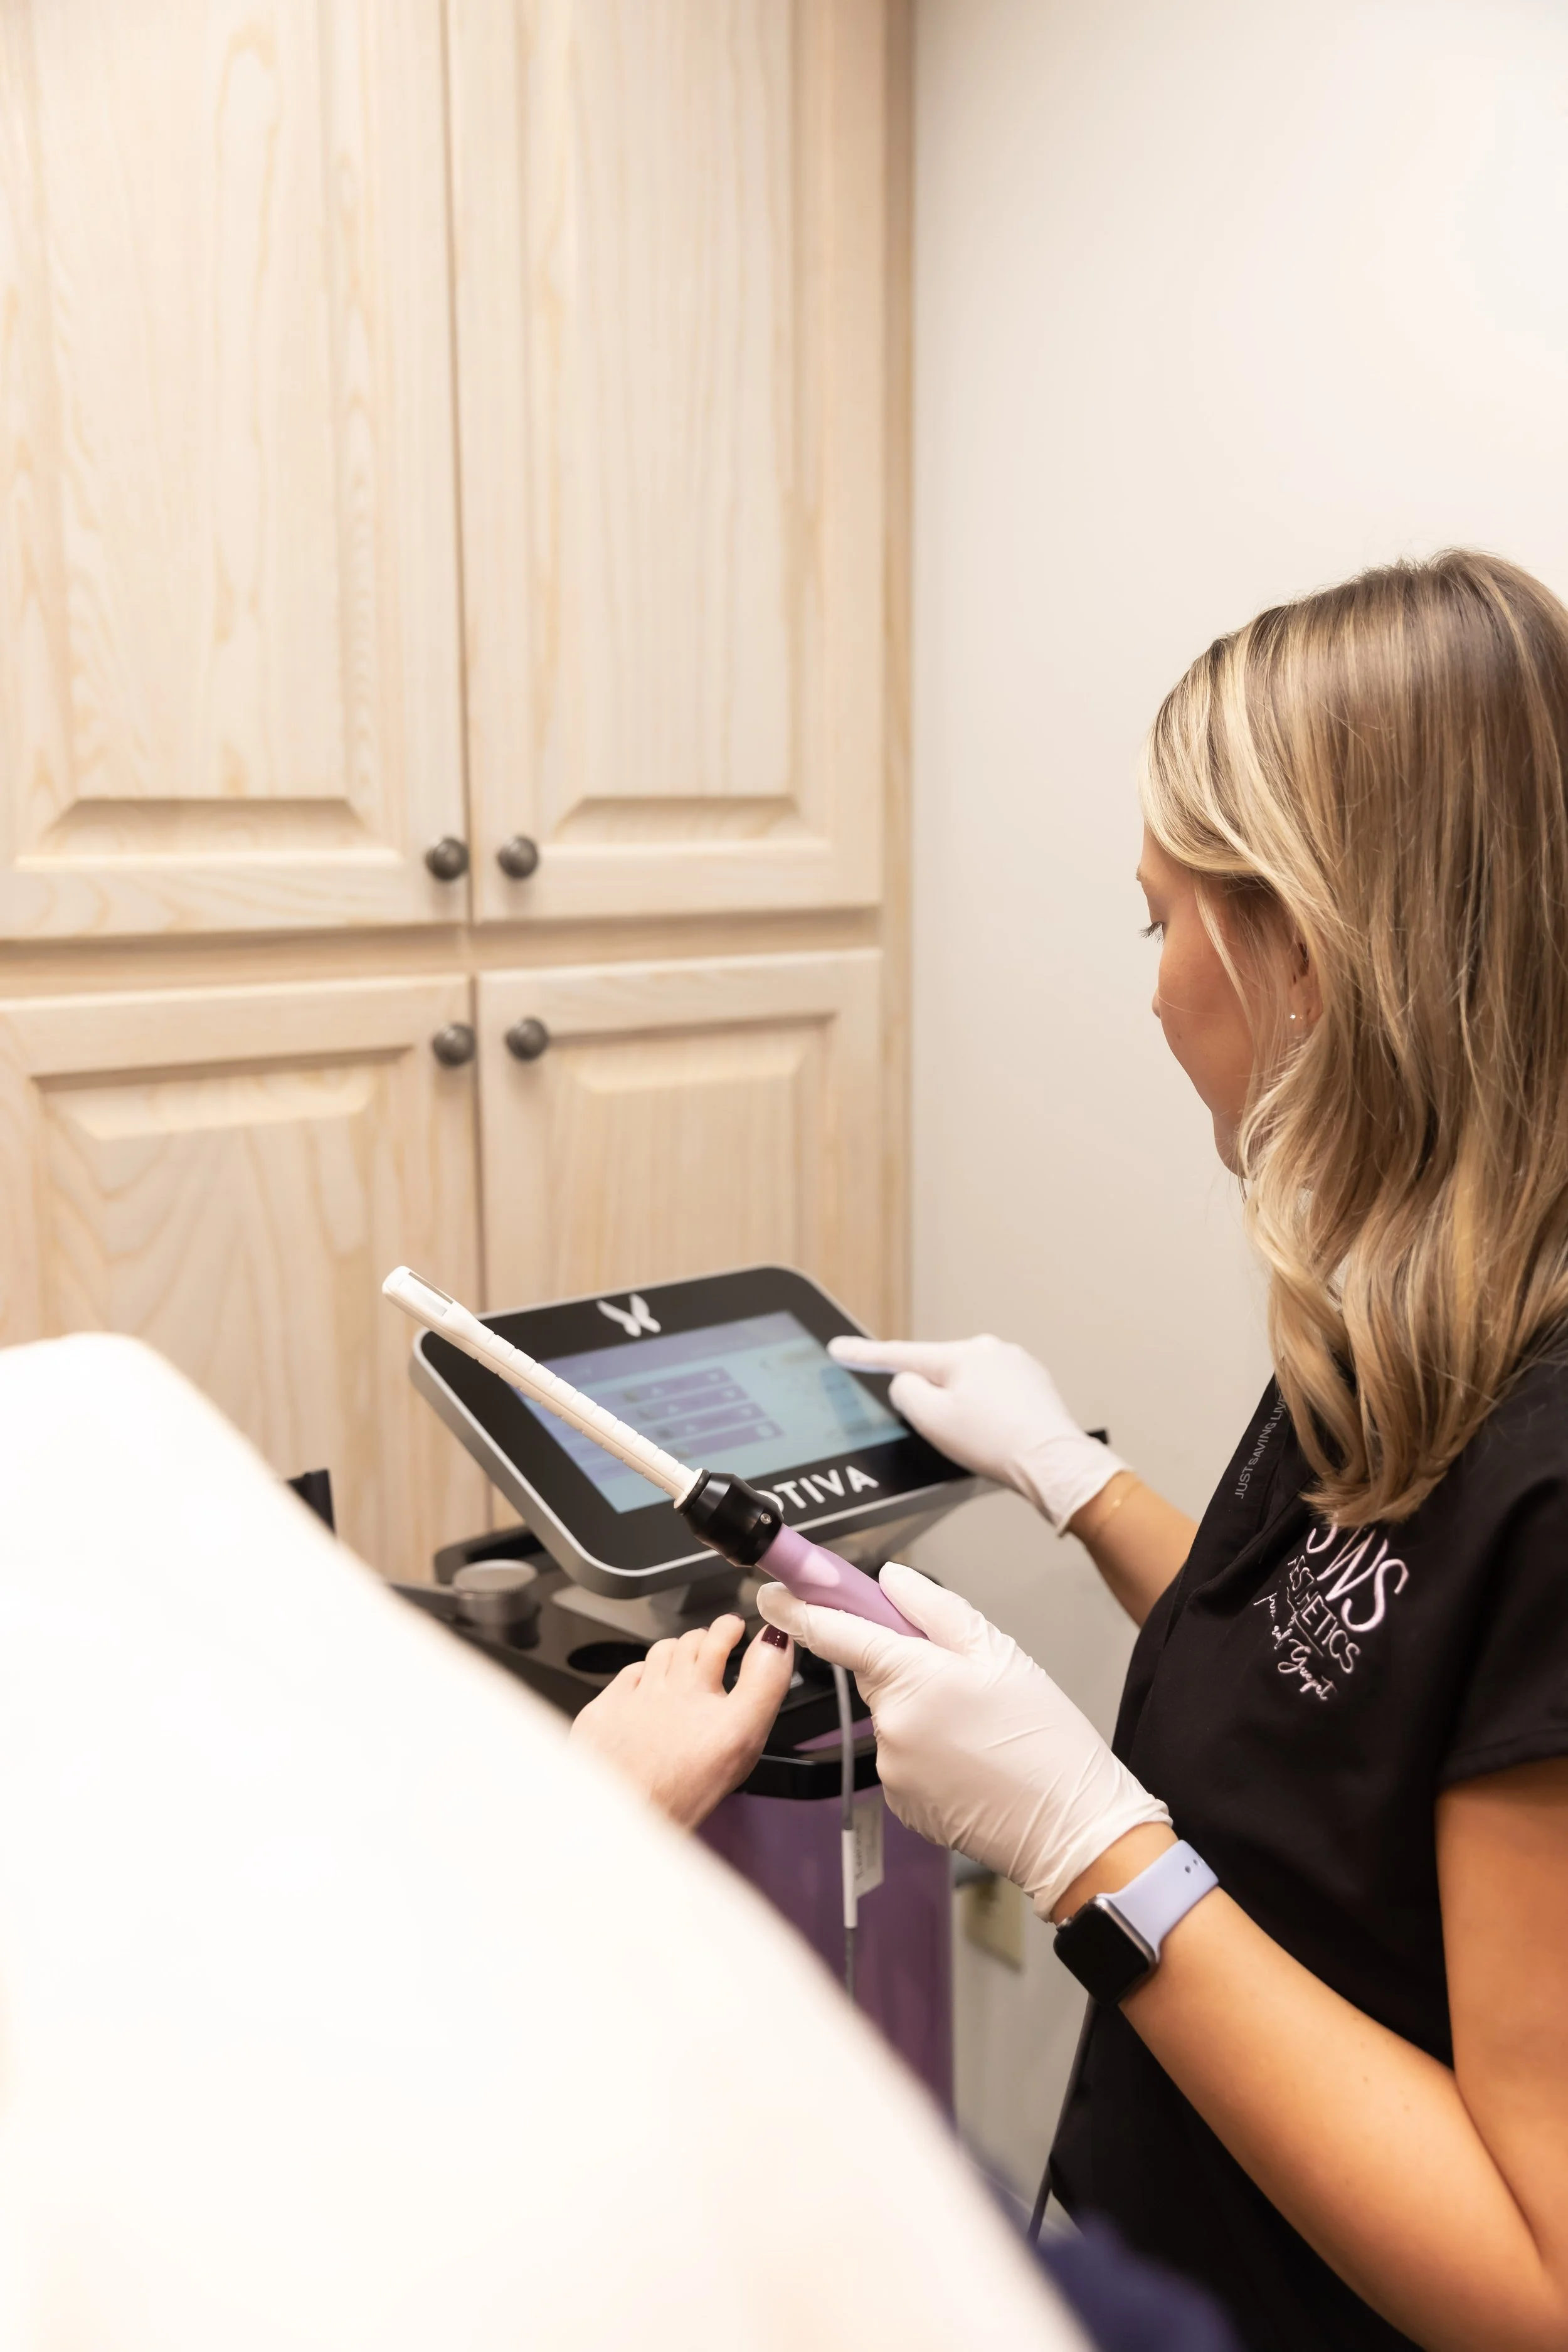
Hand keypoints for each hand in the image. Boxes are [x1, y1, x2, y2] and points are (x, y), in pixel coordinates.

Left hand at [568, 1616, 793, 1830]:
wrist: (623, 1816)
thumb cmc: (682, 1790)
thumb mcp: (744, 1736)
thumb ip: (764, 1683)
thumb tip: (775, 1644)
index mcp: (702, 1690)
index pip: (720, 1640)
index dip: (732, 1629)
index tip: (738, 1628)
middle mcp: (666, 1686)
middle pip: (689, 1644)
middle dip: (706, 1636)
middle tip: (717, 1637)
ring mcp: (631, 1697)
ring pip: (657, 1655)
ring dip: (675, 1650)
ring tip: (683, 1655)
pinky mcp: (603, 1712)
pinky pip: (625, 1677)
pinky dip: (641, 1672)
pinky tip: (645, 1682)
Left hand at [756, 1564, 1168, 1913]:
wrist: (1072, 1826)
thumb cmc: (1046, 1739)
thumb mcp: (998, 1651)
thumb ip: (933, 1609)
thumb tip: (889, 1581)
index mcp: (911, 1677)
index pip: (834, 1633)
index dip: (799, 1608)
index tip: (773, 1592)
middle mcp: (890, 1724)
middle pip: (873, 1676)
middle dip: (902, 1669)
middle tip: (961, 1681)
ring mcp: (891, 1769)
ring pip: (890, 1719)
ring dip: (918, 1714)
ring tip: (977, 1730)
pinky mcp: (901, 1803)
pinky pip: (900, 1759)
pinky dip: (924, 1753)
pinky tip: (967, 1760)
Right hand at [829, 1333, 1125, 1529]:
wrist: (1053, 1463)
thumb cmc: (994, 1443)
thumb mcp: (931, 1420)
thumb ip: (905, 1391)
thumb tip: (907, 1381)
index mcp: (960, 1354)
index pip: (900, 1355)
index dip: (864, 1355)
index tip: (838, 1347)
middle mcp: (989, 1349)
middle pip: (939, 1373)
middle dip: (936, 1400)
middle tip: (952, 1435)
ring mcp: (1016, 1363)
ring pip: (969, 1385)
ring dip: (965, 1408)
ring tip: (982, 1440)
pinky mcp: (1033, 1383)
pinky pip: (995, 1394)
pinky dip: (989, 1413)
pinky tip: (998, 1435)